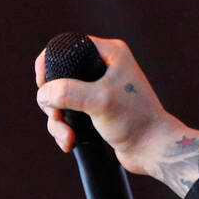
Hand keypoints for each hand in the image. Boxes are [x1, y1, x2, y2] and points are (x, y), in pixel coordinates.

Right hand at [34, 35, 182, 176]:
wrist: (154, 151)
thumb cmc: (135, 122)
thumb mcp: (99, 101)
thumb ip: (67, 92)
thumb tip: (43, 93)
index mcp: (110, 54)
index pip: (66, 47)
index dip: (48, 64)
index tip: (44, 85)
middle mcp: (104, 68)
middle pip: (59, 77)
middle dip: (52, 101)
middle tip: (57, 116)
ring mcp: (100, 90)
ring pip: (61, 99)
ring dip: (58, 120)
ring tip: (66, 137)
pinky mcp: (98, 110)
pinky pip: (70, 114)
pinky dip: (65, 128)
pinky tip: (68, 141)